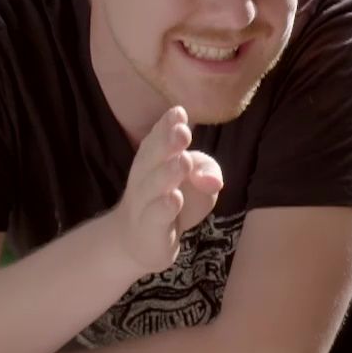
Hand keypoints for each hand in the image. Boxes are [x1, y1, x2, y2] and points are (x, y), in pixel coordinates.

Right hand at [107, 106, 224, 276]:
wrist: (139, 241)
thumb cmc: (172, 201)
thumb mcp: (198, 182)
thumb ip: (208, 172)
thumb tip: (212, 180)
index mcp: (154, 158)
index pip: (158, 137)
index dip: (167, 125)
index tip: (179, 112)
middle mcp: (144, 176)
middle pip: (152, 157)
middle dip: (167, 143)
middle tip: (182, 132)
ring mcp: (143, 203)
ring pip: (152, 187)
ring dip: (167, 173)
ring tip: (183, 162)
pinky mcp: (148, 229)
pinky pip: (155, 217)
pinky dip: (164, 207)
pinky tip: (175, 199)